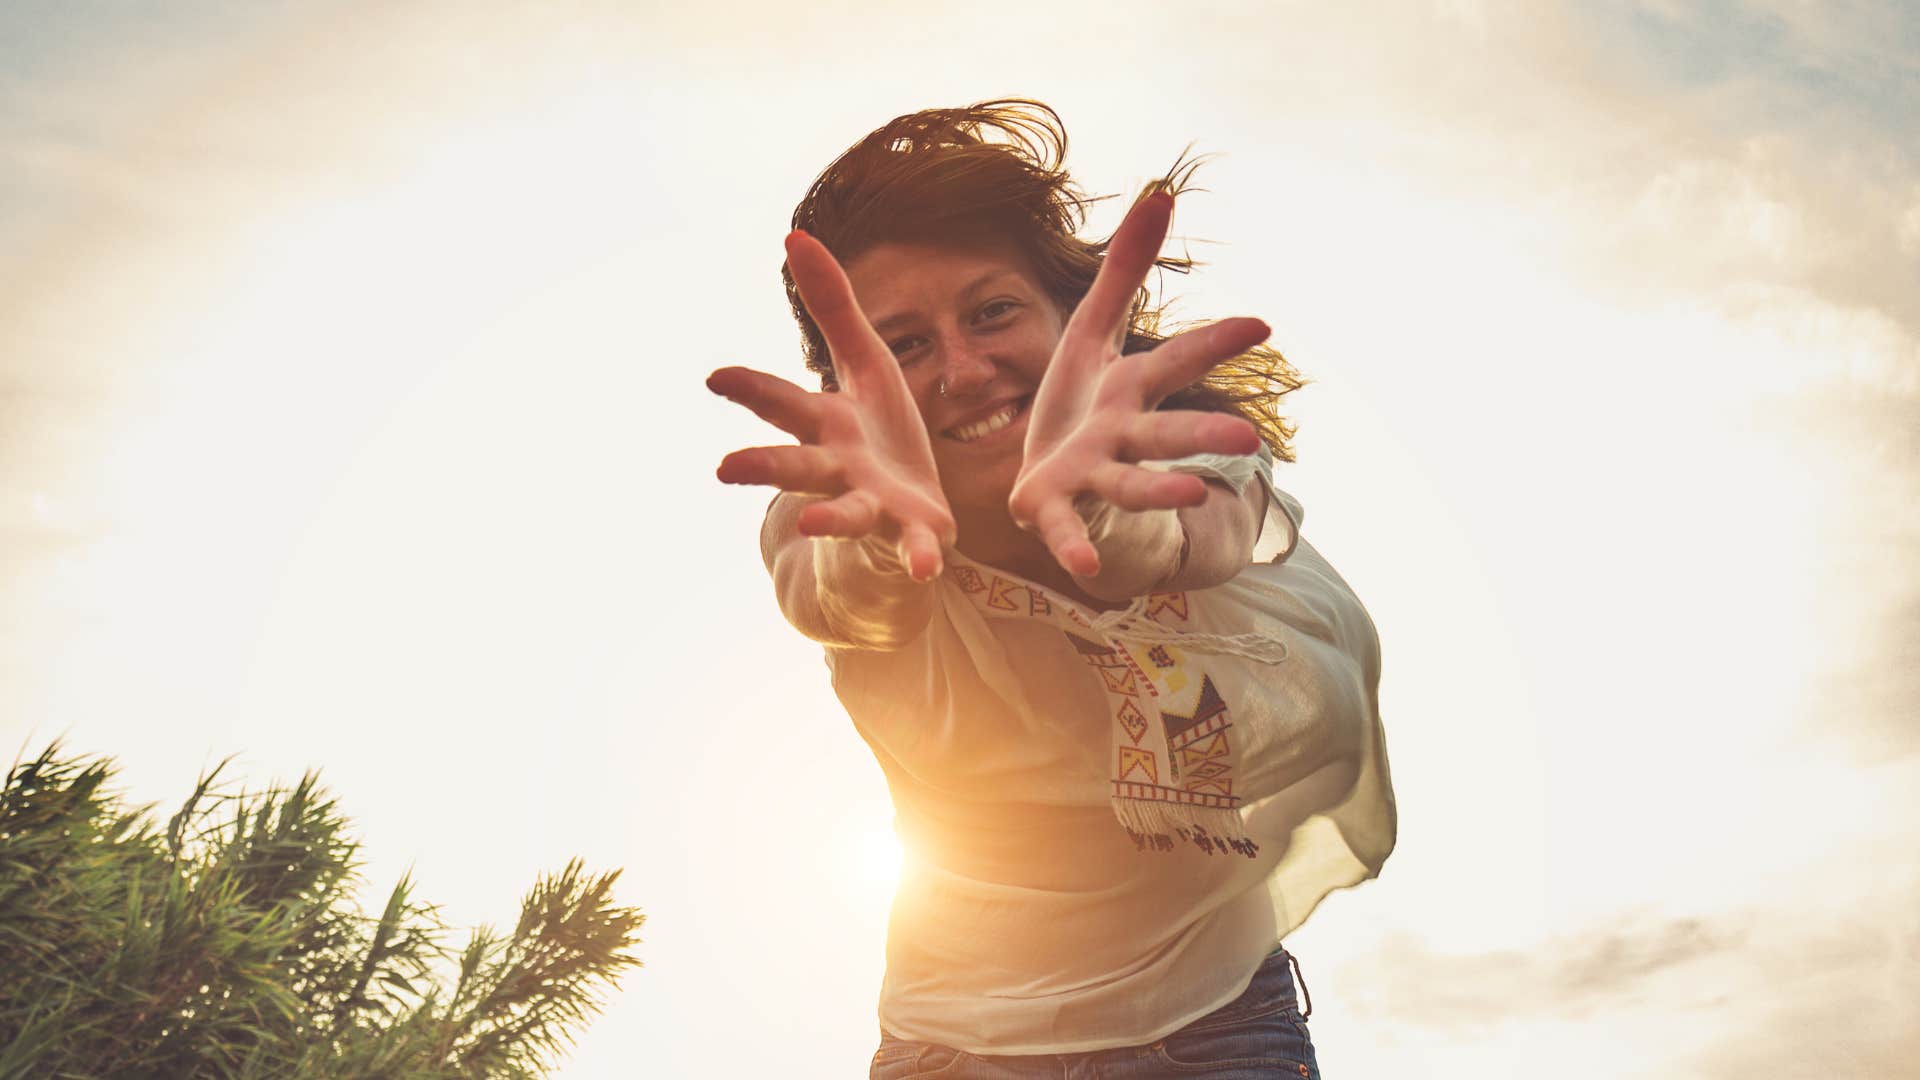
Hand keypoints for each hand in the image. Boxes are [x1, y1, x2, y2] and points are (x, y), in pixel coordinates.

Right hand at [707, 230, 956, 581]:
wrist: (904, 520)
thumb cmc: (877, 437)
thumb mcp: (864, 364)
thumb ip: (833, 307)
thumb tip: (795, 235)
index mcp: (828, 425)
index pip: (782, 404)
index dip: (751, 389)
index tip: (715, 378)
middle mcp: (839, 470)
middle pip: (797, 464)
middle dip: (763, 466)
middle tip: (725, 469)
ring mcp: (872, 507)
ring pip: (843, 513)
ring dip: (828, 517)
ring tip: (810, 521)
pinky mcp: (911, 535)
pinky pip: (915, 549)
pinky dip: (920, 559)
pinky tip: (927, 566)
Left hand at [1009, 190, 1269, 577]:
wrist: (1051, 480)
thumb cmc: (1082, 404)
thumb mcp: (1092, 329)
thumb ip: (1125, 269)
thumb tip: (1161, 191)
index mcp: (1130, 389)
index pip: (1177, 362)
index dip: (1215, 344)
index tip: (1262, 326)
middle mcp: (1122, 436)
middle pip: (1167, 432)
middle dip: (1204, 437)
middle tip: (1248, 439)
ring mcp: (1092, 476)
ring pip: (1131, 483)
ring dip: (1161, 489)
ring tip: (1190, 494)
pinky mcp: (1052, 507)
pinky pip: (1068, 531)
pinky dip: (1076, 549)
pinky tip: (1084, 571)